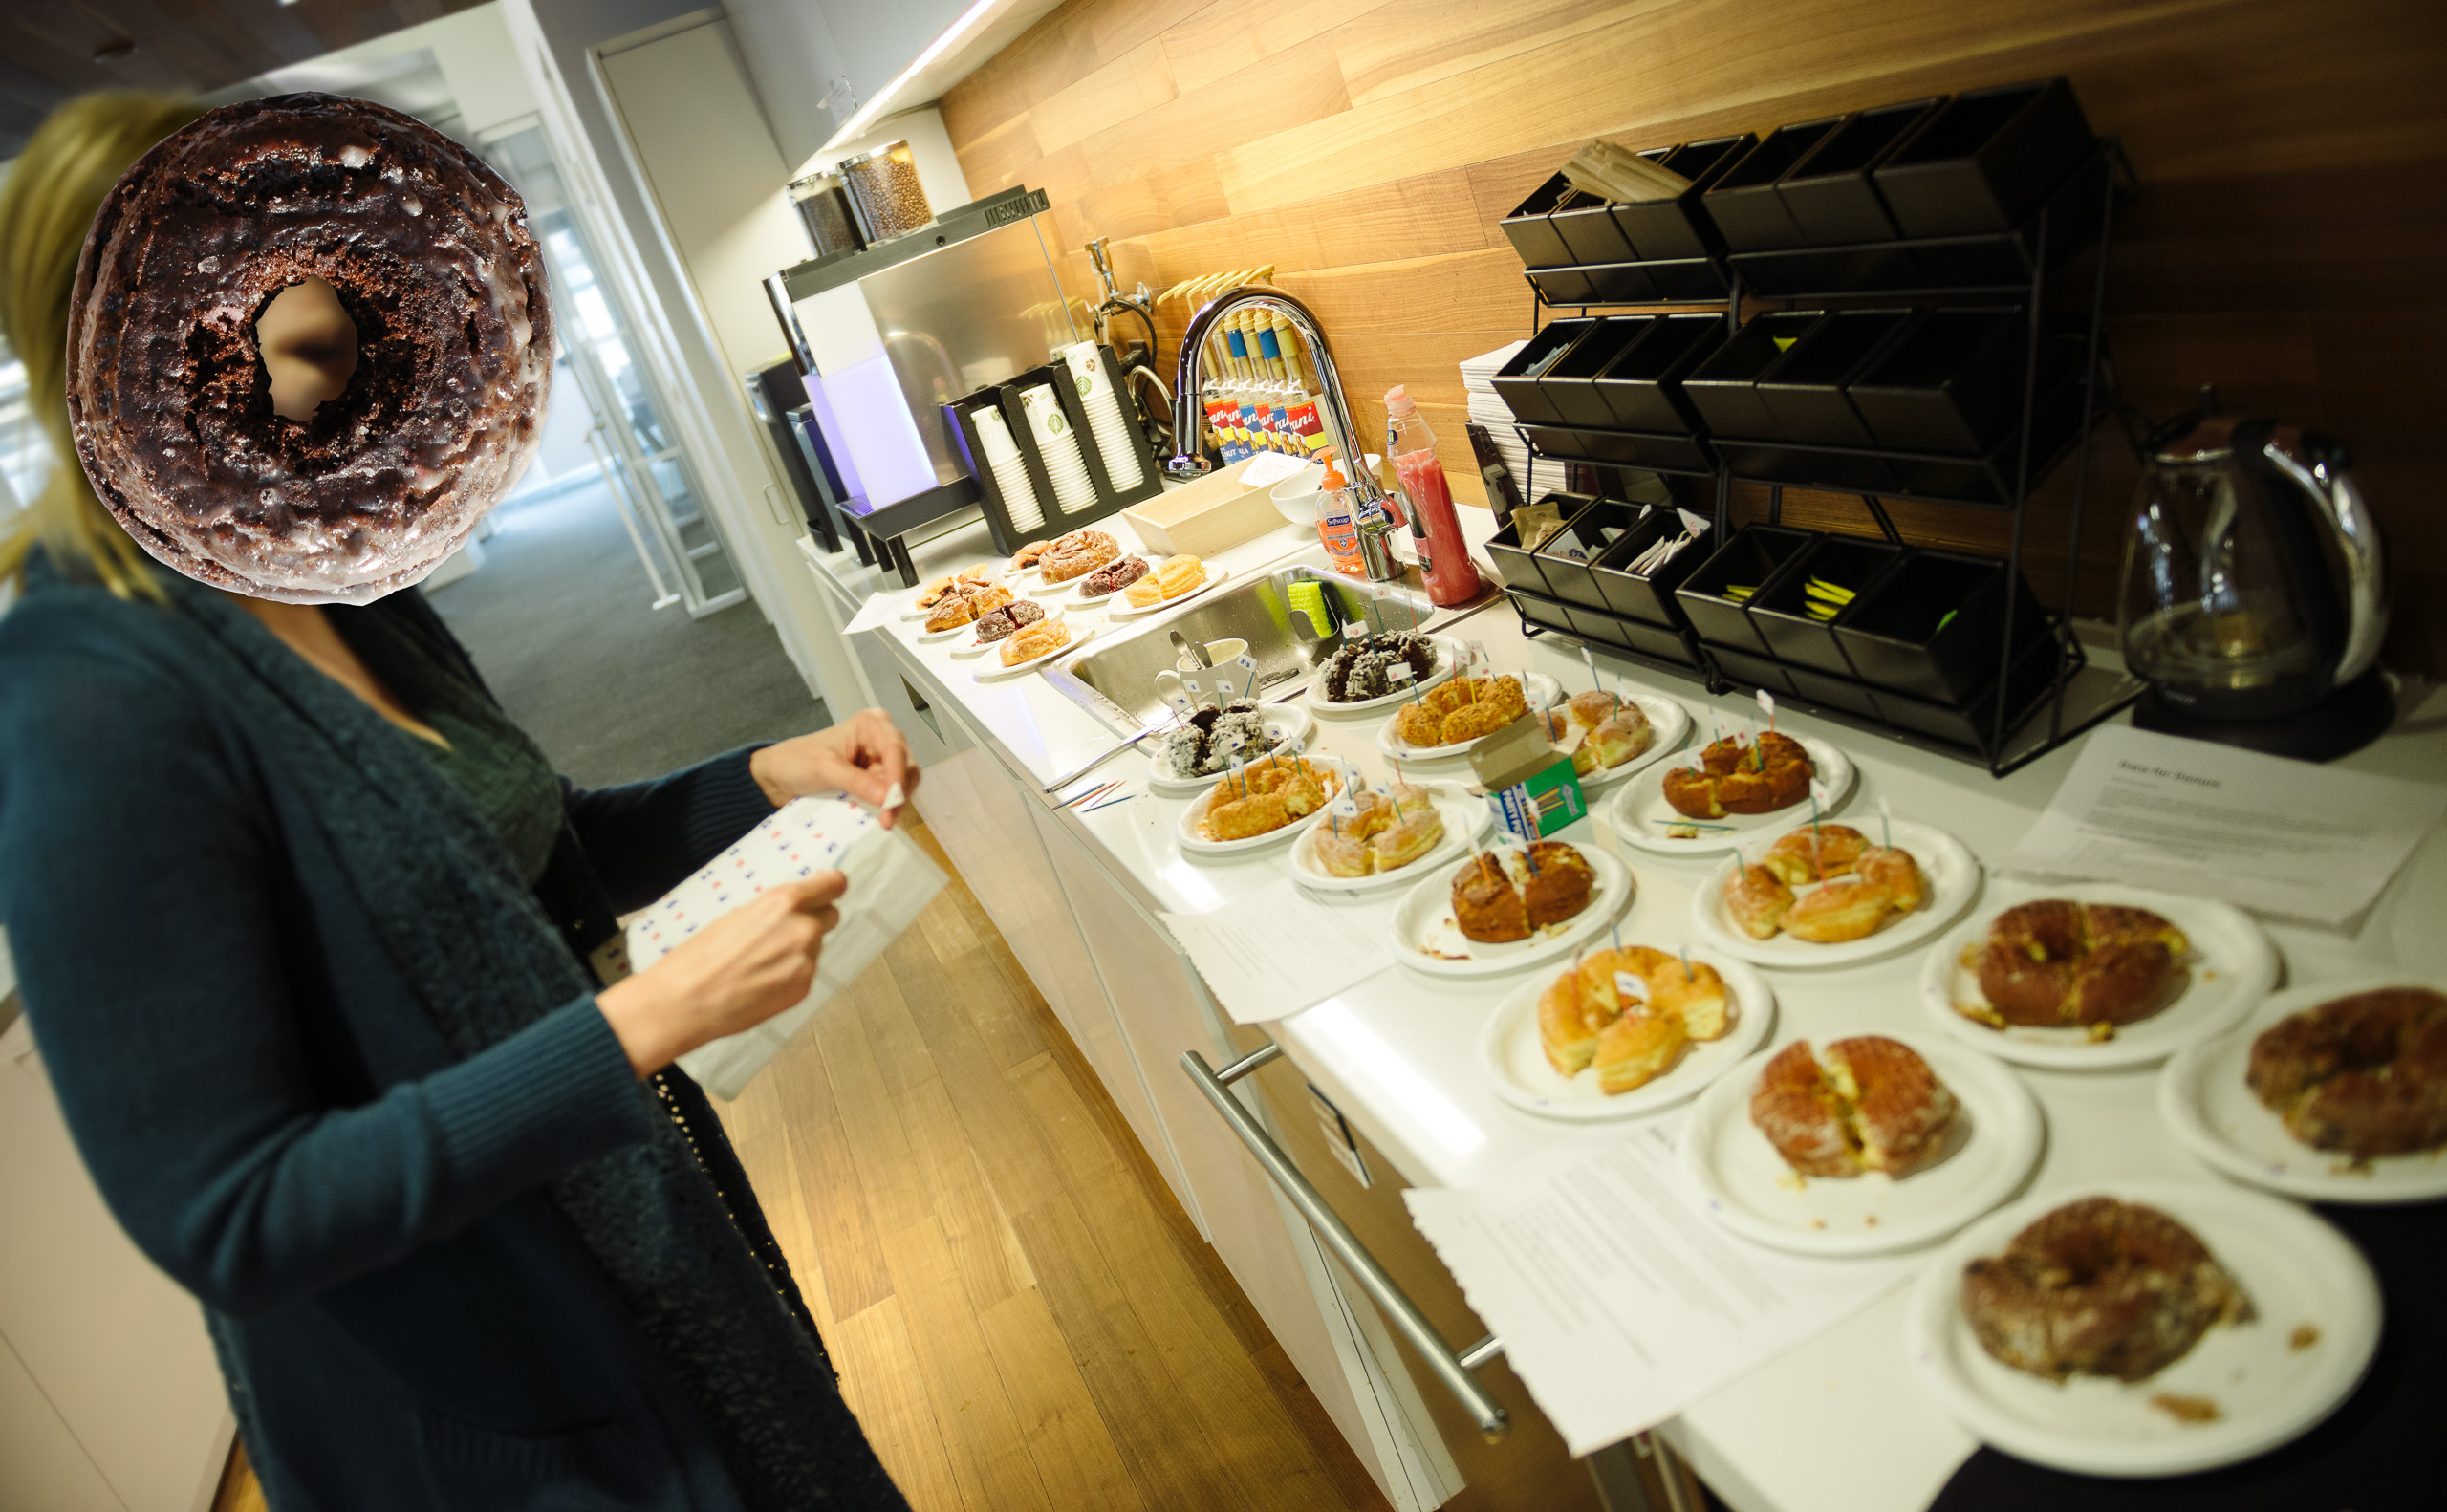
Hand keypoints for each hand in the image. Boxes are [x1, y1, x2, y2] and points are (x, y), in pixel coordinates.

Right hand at [595, 871, 846, 1077]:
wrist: (684, 1001)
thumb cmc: (699, 956)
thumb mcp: (738, 914)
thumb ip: (775, 911)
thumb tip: (793, 910)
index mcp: (785, 903)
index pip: (834, 884)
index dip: (830, 887)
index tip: (828, 889)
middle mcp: (803, 930)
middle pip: (830, 916)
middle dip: (812, 920)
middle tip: (784, 932)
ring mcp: (806, 963)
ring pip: (815, 948)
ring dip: (798, 950)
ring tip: (760, 963)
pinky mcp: (802, 990)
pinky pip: (805, 973)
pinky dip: (790, 975)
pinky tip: (760, 981)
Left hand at [749, 708, 921, 826]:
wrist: (777, 777)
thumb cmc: (796, 761)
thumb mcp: (824, 767)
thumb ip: (856, 781)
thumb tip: (888, 798)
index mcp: (871, 725)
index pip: (895, 749)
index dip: (898, 777)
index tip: (892, 803)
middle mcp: (881, 740)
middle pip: (906, 767)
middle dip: (899, 793)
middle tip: (888, 819)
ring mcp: (880, 761)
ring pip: (903, 783)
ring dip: (895, 802)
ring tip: (883, 820)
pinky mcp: (875, 781)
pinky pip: (891, 795)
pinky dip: (887, 807)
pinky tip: (880, 817)